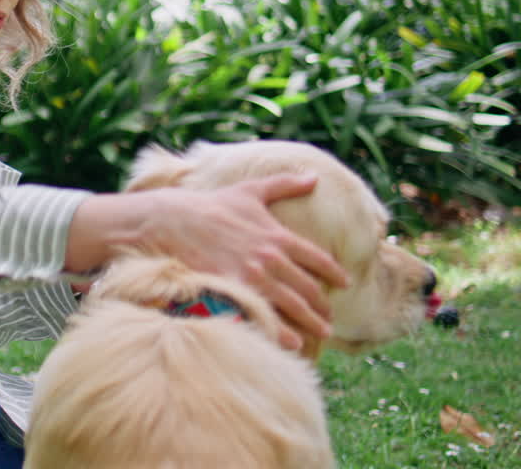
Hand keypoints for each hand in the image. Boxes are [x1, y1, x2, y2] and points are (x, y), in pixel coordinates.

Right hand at [65, 173, 348, 350]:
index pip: (317, 259)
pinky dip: (281, 331)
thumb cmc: (212, 205)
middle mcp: (271, 257)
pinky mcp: (234, 289)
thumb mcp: (251, 190)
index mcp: (278, 235)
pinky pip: (265, 314)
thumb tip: (314, 177)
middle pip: (307, 287)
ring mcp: (253, 276)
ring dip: (310, 322)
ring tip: (321, 334)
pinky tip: (292, 343)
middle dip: (322, 305)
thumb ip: (285, 184)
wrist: (175, 221)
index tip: (344, 283)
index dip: (334, 273)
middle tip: (329, 318)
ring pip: (291, 304)